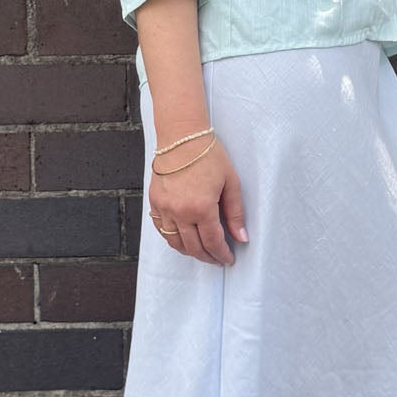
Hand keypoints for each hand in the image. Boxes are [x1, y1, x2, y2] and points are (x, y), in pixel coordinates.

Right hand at [149, 136, 247, 264]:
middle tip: (217, 259)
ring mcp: (165, 208)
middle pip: (194, 247)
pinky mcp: (155, 202)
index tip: (228, 259)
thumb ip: (235, 213)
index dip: (222, 254)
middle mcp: (180, 212)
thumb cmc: (208, 155)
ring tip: (202, 252)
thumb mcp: (230, 183)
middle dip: (208, 257)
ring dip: (190, 251)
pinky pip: (162, 230)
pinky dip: (173, 239)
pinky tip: (183, 239)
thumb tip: (241, 237)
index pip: (213, 241)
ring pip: (176, 243)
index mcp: (202, 208)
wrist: (181, 137)